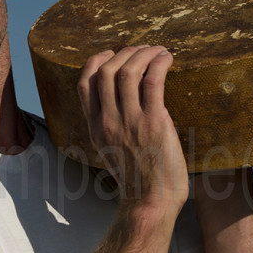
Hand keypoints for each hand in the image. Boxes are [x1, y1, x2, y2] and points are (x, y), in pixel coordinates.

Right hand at [76, 46, 188, 208]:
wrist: (151, 201)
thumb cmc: (139, 179)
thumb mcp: (112, 151)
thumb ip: (112, 128)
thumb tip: (124, 106)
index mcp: (95, 128)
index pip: (84, 84)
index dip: (96, 61)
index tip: (112, 54)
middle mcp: (108, 122)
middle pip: (105, 71)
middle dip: (124, 53)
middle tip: (142, 50)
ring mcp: (129, 122)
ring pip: (127, 72)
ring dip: (143, 54)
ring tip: (157, 51)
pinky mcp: (153, 123)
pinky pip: (153, 81)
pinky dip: (159, 63)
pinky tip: (168, 59)